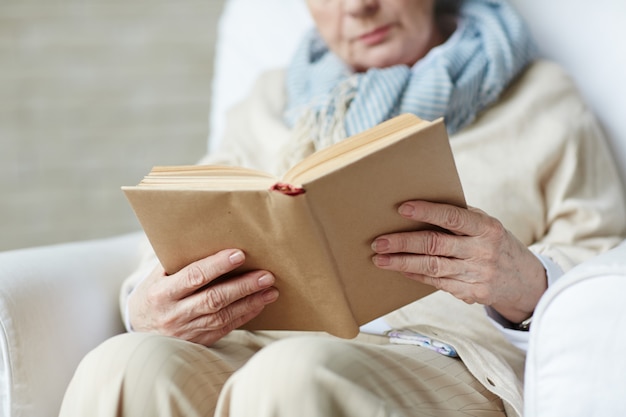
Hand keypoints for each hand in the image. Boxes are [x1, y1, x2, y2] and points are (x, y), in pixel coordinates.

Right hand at [128, 249, 278, 345]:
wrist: (140, 334)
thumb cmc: (152, 296)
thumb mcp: (155, 278)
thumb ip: (178, 262)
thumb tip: (207, 239)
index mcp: (161, 293)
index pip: (194, 277)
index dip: (217, 266)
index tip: (239, 255)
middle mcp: (174, 314)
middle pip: (214, 299)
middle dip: (242, 286)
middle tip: (266, 275)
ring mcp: (187, 331)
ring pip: (223, 316)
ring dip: (250, 302)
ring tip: (270, 290)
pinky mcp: (199, 342)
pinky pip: (225, 328)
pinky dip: (245, 316)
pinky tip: (259, 304)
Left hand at [371, 200, 546, 322]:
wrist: (524, 280)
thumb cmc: (494, 243)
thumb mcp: (487, 226)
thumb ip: (461, 218)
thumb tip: (421, 206)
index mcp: (487, 228)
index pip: (453, 217)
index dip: (426, 212)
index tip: (402, 208)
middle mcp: (483, 251)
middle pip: (435, 245)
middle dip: (403, 242)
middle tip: (379, 242)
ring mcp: (477, 274)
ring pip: (432, 267)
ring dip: (402, 263)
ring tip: (380, 259)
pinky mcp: (472, 293)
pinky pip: (437, 283)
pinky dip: (416, 275)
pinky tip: (400, 270)